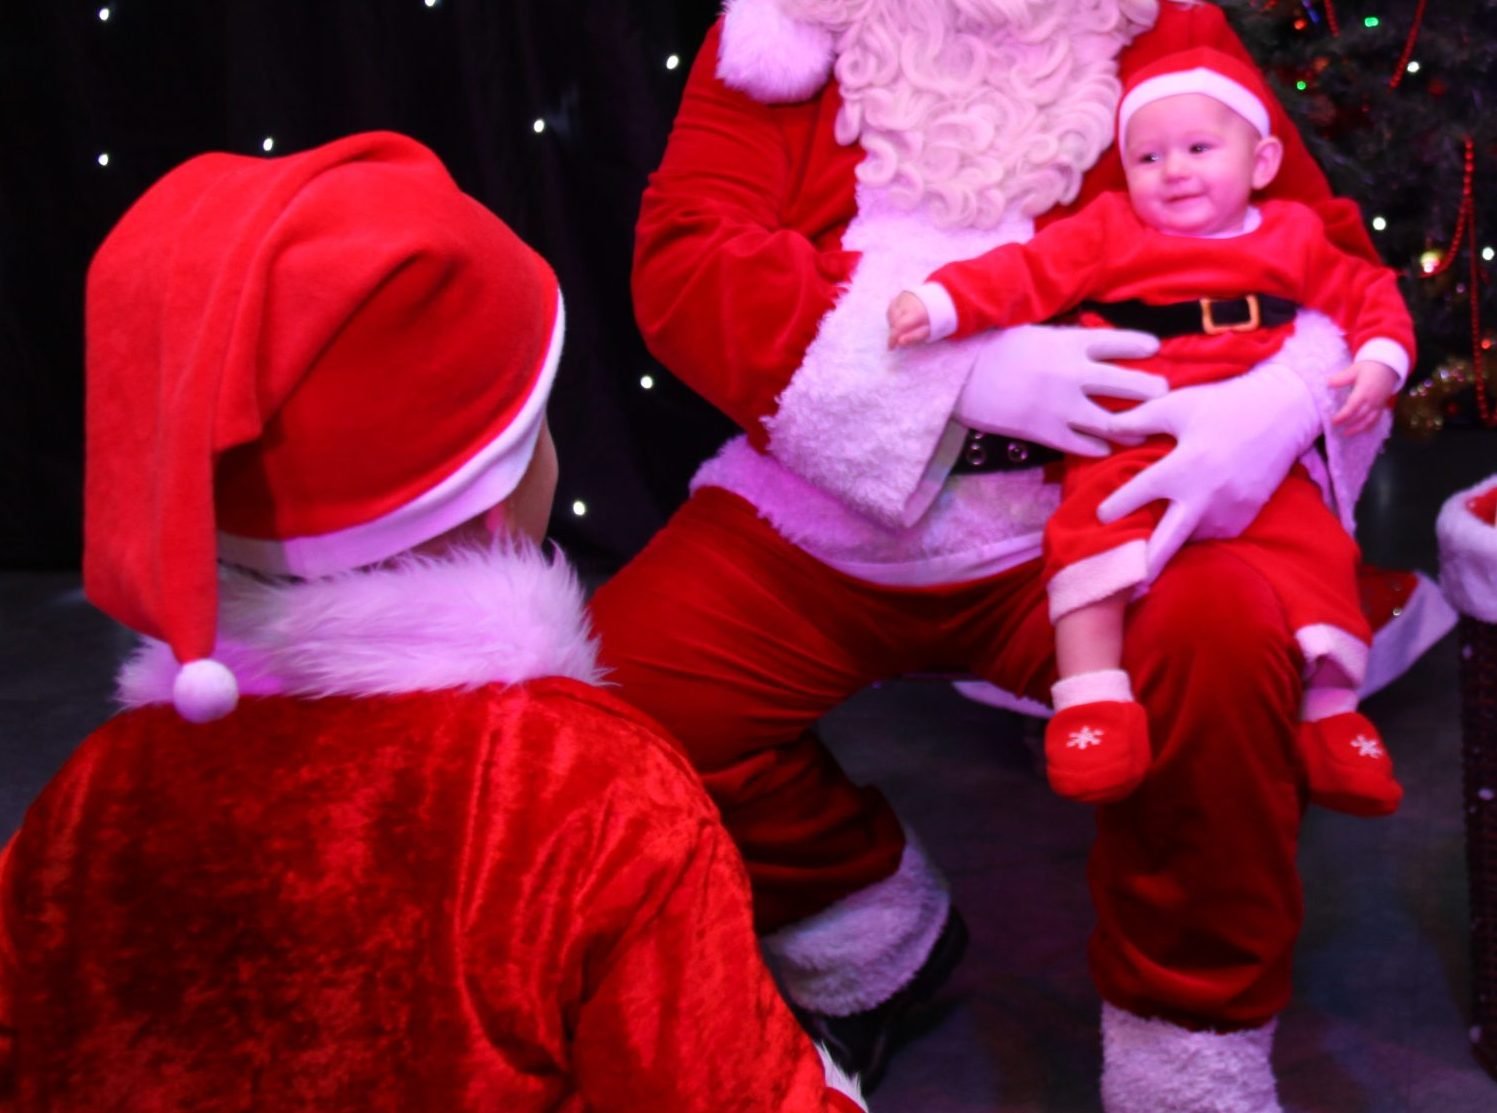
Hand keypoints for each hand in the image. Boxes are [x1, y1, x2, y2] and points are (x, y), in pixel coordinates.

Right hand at [887, 291, 930, 348]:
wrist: (940, 300)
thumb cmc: (934, 319)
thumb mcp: (928, 331)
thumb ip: (914, 337)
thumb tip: (900, 342)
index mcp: (916, 313)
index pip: (899, 327)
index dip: (892, 339)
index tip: (891, 348)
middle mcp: (906, 303)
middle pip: (894, 322)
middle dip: (895, 332)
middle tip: (902, 337)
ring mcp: (902, 298)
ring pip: (891, 315)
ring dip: (894, 324)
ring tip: (904, 328)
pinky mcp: (900, 295)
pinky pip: (891, 308)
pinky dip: (893, 316)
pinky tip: (900, 319)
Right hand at [953, 325, 1164, 456]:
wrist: (957, 376)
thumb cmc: (990, 348)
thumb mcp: (1032, 332)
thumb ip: (1063, 340)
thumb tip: (1090, 346)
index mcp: (1069, 342)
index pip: (1118, 342)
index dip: (1141, 346)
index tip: (1154, 349)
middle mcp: (1073, 374)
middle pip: (1127, 384)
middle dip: (1151, 390)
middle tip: (1163, 394)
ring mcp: (1060, 405)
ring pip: (1111, 421)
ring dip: (1133, 426)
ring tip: (1144, 430)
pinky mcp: (1045, 430)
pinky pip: (1082, 444)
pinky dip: (1098, 447)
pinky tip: (1107, 448)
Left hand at [1094, 361, 1319, 579]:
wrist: (1282, 412)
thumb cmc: (1224, 405)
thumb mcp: (1176, 405)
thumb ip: (1137, 420)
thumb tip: (1105, 429)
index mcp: (1182, 468)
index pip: (1138, 495)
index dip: (1115, 508)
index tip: (1100, 517)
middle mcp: (1203, 497)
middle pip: (1167, 544)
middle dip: (1144, 566)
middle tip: (1125, 588)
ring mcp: (1227, 511)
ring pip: (1190, 540)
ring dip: (1172, 547)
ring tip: (1150, 559)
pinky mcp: (1245, 516)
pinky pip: (1214, 534)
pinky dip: (1198, 535)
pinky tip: (1186, 534)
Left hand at [1329, 359, 1397, 434]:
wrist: (1389, 367)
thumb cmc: (1369, 368)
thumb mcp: (1354, 370)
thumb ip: (1341, 378)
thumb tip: (1328, 383)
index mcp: (1364, 391)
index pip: (1352, 407)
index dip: (1343, 416)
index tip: (1333, 421)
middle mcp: (1372, 400)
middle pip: (1360, 416)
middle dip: (1348, 423)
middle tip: (1335, 428)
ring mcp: (1378, 404)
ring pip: (1369, 420)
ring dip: (1358, 428)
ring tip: (1346, 434)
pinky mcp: (1382, 406)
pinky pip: (1377, 418)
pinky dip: (1370, 426)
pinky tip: (1363, 431)